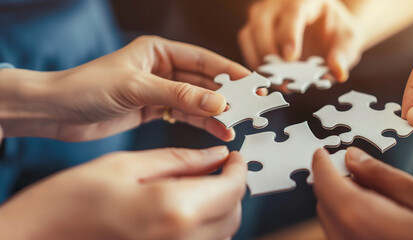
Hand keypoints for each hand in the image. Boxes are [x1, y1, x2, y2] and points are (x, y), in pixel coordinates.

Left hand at [0, 36, 250, 141]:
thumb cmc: (86, 88)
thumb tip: (218, 103)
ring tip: (237, 125)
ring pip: (197, 101)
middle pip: (204, 82)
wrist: (56, 112)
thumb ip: (179, 96)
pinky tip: (218, 130)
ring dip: (217, 113)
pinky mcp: (154, 111)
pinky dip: (201, 123)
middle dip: (227, 96)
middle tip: (251, 108)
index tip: (253, 84)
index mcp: (158, 51)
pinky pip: (185, 116)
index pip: (203, 60)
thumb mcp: (137, 88)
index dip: (230, 73)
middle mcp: (162, 68)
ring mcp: (159, 91)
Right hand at [0, 146, 246, 239]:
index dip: (238, 169)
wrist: (43, 235)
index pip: (233, 188)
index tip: (233, 157)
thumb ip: (180, 161)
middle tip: (217, 168)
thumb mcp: (129, 164)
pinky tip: (186, 207)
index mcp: (174, 208)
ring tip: (200, 184)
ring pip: (223, 232)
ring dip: (221, 207)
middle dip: (232, 187)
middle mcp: (182, 238)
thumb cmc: (74, 198)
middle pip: (234, 213)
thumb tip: (216, 156)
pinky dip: (206, 225)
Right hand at [239, 0, 364, 81]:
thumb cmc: (336, 31)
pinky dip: (255, 64)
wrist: (328, 29)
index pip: (293, 11)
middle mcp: (278, 3)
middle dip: (268, 50)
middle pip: (262, 21)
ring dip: (258, 60)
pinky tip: (269, 79)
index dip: (289, 34)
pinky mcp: (255, 30)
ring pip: (249, 34)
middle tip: (280, 76)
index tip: (290, 58)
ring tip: (275, 81)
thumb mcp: (348, 40)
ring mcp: (263, 16)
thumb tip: (338, 72)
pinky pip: (247, 46)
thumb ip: (343, 54)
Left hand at [312, 147, 412, 239]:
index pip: (327, 188)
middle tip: (356, 165)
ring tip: (373, 188)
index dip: (321, 166)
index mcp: (366, 222)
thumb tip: (353, 158)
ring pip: (332, 224)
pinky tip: (377, 211)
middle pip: (326, 206)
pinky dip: (351, 219)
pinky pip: (345, 237)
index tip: (322, 153)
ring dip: (342, 202)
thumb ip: (385, 177)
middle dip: (334, 182)